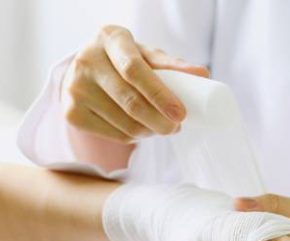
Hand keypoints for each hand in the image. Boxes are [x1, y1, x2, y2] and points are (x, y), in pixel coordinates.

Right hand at [61, 25, 208, 143]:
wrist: (86, 70)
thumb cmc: (125, 61)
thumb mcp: (147, 55)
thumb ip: (174, 66)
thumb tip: (203, 74)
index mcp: (110, 39)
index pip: (135, 70)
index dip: (160, 95)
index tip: (182, 114)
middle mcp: (86, 61)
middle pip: (130, 102)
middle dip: (160, 121)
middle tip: (176, 127)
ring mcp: (74, 89)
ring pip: (125, 124)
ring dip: (151, 131)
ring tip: (162, 127)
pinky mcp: (71, 113)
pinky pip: (115, 135)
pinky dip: (135, 137)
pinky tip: (142, 129)